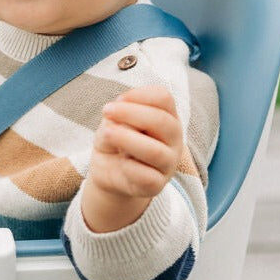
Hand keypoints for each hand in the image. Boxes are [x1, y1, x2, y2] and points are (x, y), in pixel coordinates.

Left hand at [81, 85, 183, 232]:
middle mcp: (173, 138)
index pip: (164, 98)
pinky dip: (128, 167)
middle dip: (131, 113)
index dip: (140, 95)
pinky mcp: (158, 185)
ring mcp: (169, 163)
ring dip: (127, 139)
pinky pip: (146, 176)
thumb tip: (121, 123)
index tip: (117, 100)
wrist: (108, 172)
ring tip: (107, 134)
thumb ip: (117, 119)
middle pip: (163, 121)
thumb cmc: (114, 140)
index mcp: (166, 117)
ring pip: (155, 151)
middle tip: (106, 110)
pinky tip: (120, 163)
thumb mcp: (112, 123)